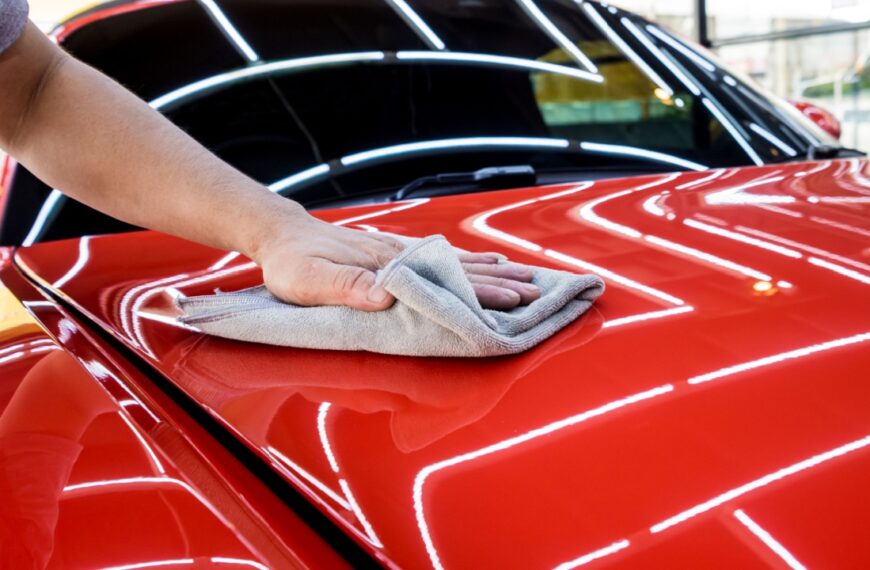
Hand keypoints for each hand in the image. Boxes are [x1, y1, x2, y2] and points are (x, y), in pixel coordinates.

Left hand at [253, 213, 539, 310]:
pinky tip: (484, 262)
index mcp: (388, 266)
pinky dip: (469, 261)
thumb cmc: (292, 263)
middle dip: (502, 283)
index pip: (445, 282)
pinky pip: (442, 257)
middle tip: (538, 292)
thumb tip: (387, 294)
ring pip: (458, 261)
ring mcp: (401, 252)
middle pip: (462, 270)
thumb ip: (345, 287)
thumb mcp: (308, 280)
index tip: (515, 301)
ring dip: (493, 271)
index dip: (482, 293)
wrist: (282, 234)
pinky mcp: (395, 252)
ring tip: (526, 276)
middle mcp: (401, 256)